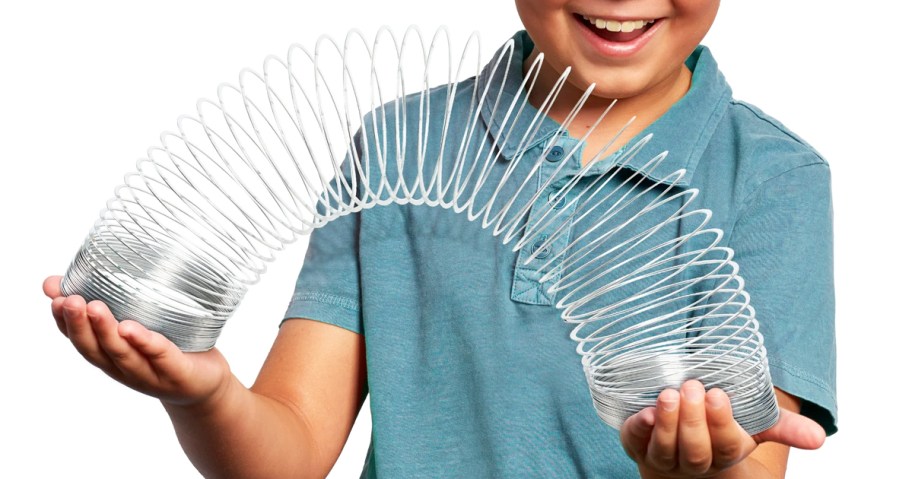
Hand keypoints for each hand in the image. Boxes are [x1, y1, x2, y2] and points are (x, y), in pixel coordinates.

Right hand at [43, 275, 231, 408]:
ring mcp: (149, 373)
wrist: (206, 386)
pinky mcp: (176, 373)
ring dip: (105, 331)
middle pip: (95, 348)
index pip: (80, 339)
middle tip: (68, 300)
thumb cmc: (168, 349)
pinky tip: (131, 328)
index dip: (64, 320)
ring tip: (94, 307)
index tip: (54, 297)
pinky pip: (159, 355)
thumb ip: (111, 305)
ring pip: (122, 353)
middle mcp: (123, 367)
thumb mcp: (138, 325)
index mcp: (110, 355)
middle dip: (79, 324)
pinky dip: (144, 342)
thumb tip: (72, 279)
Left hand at [620, 380, 824, 477]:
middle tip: (693, 387)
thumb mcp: (753, 424)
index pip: (727, 445)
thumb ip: (783, 427)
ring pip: (665, 450)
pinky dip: (639, 429)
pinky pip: (635, 442)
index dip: (722, 422)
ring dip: (668, 423)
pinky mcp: (637, 445)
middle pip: (696, 451)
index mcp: (726, 453)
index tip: (718, 394)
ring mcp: (663, 457)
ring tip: (669, 395)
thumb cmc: (719, 427)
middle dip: (694, 421)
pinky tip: (644, 412)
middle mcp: (695, 461)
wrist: (679, 443)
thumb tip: (819, 438)